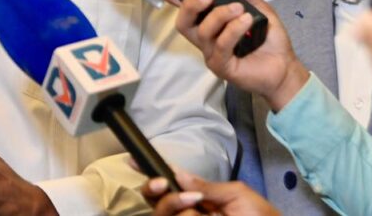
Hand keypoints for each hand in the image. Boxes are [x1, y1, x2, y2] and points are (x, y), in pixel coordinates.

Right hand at [143, 169, 277, 215]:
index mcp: (199, 199)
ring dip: (174, 205)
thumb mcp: (238, 195)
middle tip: (165, 184)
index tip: (134, 161)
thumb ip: (208, 186)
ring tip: (196, 204)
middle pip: (154, 200)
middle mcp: (189, 213)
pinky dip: (184, 214)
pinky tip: (197, 213)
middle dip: (155, 189)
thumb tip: (178, 173)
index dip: (151, 174)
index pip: (168, 186)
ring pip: (161, 213)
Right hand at [154, 0, 307, 110]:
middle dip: (191, 5)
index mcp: (211, 26)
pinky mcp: (222, 67)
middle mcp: (206, 40)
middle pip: (183, 23)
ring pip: (203, 31)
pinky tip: (247, 21)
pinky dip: (232, 29)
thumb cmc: (270, 42)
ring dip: (221, 15)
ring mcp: (212, 54)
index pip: (187, 12)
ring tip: (241, 11)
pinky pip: (220, 45)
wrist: (286, 68)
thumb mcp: (260, 10)